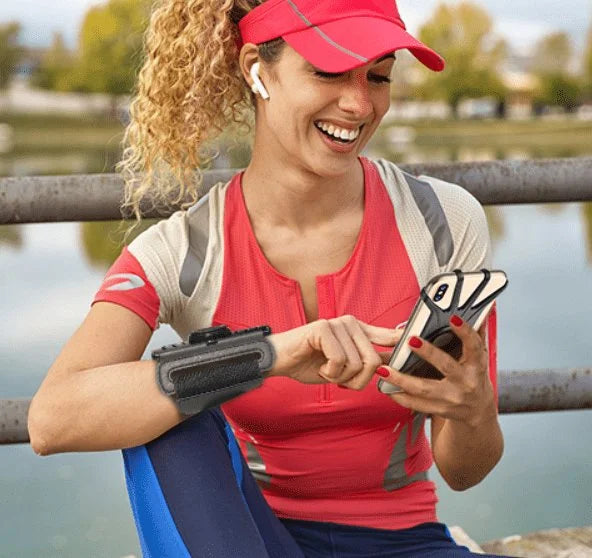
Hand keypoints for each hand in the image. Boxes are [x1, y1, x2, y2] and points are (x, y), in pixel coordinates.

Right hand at [268, 315, 403, 387]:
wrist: (280, 360)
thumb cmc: (310, 363)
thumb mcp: (342, 367)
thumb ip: (364, 364)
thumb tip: (388, 366)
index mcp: (358, 331)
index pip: (388, 334)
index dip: (403, 340)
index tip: (416, 339)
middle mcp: (351, 323)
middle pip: (373, 361)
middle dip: (356, 380)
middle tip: (339, 378)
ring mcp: (338, 323)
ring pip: (356, 363)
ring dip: (339, 377)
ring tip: (326, 370)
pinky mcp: (324, 328)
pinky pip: (339, 360)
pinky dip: (329, 373)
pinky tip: (319, 366)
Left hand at [377, 315, 496, 426]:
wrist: (478, 411)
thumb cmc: (474, 375)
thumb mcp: (479, 356)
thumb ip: (477, 333)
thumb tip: (484, 307)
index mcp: (476, 365)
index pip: (474, 346)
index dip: (465, 332)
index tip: (452, 318)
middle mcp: (466, 382)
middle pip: (446, 366)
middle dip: (428, 353)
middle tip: (411, 340)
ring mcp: (452, 398)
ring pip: (424, 388)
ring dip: (401, 379)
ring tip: (383, 369)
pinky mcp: (440, 409)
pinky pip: (416, 404)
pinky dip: (399, 396)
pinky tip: (385, 386)